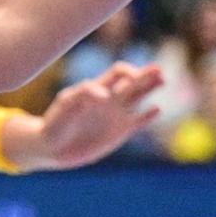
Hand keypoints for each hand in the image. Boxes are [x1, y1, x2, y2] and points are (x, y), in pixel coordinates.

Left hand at [16, 63, 163, 168]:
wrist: (52, 147)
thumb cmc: (54, 123)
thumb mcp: (64, 106)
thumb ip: (81, 96)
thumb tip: (103, 93)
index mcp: (97, 89)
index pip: (118, 73)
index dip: (127, 73)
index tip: (130, 80)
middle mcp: (110, 99)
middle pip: (133, 81)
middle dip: (145, 74)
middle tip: (159, 69)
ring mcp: (116, 115)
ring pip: (138, 97)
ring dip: (150, 88)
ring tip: (163, 79)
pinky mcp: (120, 132)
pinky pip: (138, 121)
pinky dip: (148, 115)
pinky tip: (157, 109)